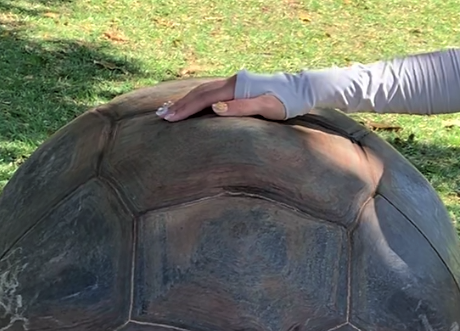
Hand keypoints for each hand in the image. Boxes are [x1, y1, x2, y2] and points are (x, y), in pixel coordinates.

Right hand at [157, 75, 286, 121]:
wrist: (299, 91)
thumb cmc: (284, 103)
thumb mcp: (266, 108)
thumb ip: (241, 108)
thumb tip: (215, 108)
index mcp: (235, 87)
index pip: (203, 98)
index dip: (184, 108)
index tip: (168, 118)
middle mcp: (231, 82)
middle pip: (199, 92)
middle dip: (179, 105)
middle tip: (160, 116)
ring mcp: (233, 84)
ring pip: (203, 91)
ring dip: (185, 101)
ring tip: (168, 110)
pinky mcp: (237, 89)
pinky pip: (210, 92)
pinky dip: (196, 99)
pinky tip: (190, 104)